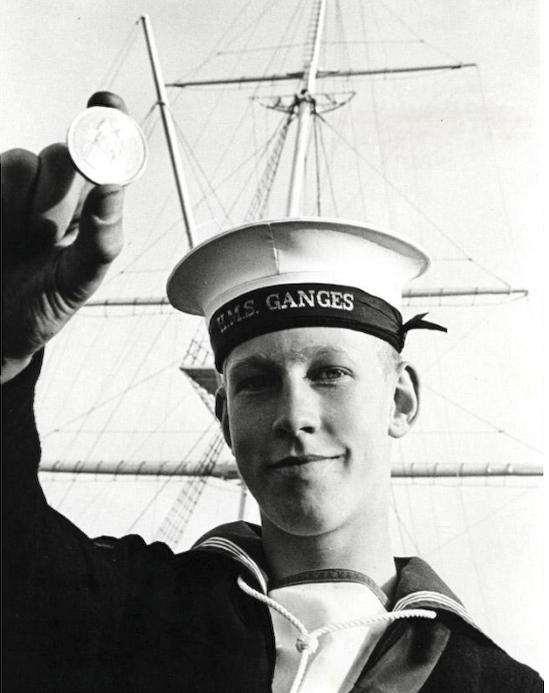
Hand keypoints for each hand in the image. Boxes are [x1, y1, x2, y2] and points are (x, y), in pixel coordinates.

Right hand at [1, 97, 125, 382]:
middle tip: (46, 237)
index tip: (106, 102)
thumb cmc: (43, 304)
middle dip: (57, 197)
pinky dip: (2, 211)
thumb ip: (101, 235)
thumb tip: (115, 187)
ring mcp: (11, 188)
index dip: (108, 122)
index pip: (103, 153)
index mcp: (86, 206)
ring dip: (20, 209)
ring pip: (19, 162)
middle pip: (62, 155)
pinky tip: (4, 236)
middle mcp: (51, 189)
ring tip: (18, 243)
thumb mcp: (79, 280)